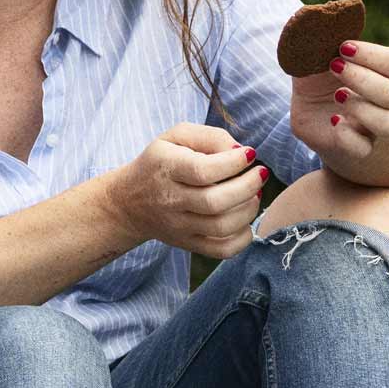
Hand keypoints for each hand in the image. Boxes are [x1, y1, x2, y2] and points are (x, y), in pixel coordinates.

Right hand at [105, 122, 266, 258]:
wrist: (128, 202)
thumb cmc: (161, 163)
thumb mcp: (176, 137)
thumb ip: (210, 137)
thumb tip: (242, 152)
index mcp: (166, 168)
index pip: (204, 171)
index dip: (234, 163)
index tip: (248, 154)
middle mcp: (170, 200)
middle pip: (215, 202)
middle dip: (249, 186)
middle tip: (259, 174)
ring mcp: (178, 226)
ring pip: (222, 226)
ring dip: (249, 209)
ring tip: (254, 194)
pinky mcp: (187, 243)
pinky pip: (221, 250)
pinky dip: (243, 239)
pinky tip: (245, 220)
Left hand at [290, 36, 388, 177]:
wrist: (308, 115)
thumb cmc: (316, 81)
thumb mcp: (311, 59)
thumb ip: (314, 41)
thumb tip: (309, 17)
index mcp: (378, 73)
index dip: (372, 54)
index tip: (343, 47)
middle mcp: (382, 100)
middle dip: (363, 78)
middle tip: (335, 66)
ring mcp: (371, 126)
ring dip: (364, 108)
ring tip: (337, 95)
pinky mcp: (356, 147)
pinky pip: (364, 148)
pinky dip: (349, 136)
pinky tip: (332, 121)